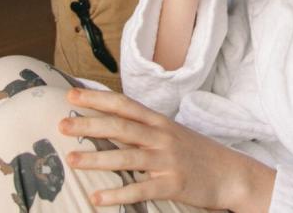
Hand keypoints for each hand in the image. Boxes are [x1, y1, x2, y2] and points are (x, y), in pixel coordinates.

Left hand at [59, 88, 274, 211]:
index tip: (70, 94)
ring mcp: (167, 160)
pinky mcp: (173, 184)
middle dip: (88, 124)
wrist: (231, 173)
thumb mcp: (171, 133)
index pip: (123, 104)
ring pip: (127, 156)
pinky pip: (140, 189)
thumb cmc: (196, 153)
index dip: (96, 99)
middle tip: (61, 124)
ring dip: (97, 158)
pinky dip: (117, 194)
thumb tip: (110, 122)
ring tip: (71, 159)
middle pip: (120, 126)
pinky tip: (97, 198)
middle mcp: (161, 137)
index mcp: (159, 122)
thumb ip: (143, 128)